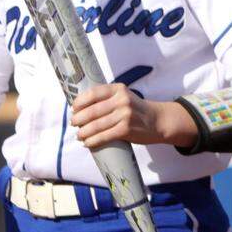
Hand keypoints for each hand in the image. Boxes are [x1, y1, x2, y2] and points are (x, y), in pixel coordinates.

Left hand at [71, 84, 196, 148]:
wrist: (157, 120)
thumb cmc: (136, 110)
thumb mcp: (124, 97)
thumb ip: (106, 99)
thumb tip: (80, 108)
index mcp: (119, 89)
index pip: (93, 93)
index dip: (79, 102)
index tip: (74, 109)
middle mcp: (122, 100)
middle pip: (92, 111)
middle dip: (78, 119)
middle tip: (74, 123)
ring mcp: (125, 115)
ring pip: (95, 126)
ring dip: (83, 132)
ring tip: (79, 135)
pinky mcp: (126, 129)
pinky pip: (103, 136)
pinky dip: (92, 141)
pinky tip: (88, 143)